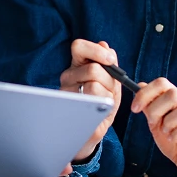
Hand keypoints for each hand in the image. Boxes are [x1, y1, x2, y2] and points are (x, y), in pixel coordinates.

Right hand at [59, 39, 121, 160]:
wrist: (90, 130)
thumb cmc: (101, 103)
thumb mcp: (109, 81)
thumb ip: (108, 63)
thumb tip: (104, 45)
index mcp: (76, 66)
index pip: (79, 46)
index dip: (96, 50)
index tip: (110, 60)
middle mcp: (67, 77)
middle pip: (93, 69)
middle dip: (110, 80)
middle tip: (109, 91)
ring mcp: (65, 94)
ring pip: (94, 86)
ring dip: (107, 96)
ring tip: (103, 103)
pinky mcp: (70, 111)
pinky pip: (92, 104)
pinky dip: (102, 107)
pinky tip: (99, 111)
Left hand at [130, 78, 176, 176]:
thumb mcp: (158, 124)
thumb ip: (150, 107)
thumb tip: (139, 86)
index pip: (163, 83)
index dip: (145, 93)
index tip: (134, 108)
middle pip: (174, 93)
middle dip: (156, 109)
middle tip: (154, 124)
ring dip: (168, 122)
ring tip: (166, 133)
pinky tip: (173, 140)